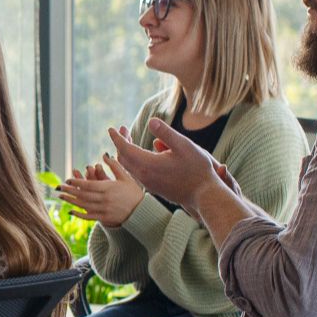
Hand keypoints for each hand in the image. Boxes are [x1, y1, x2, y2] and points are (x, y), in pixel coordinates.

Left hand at [55, 146, 144, 225]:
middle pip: (83, 195)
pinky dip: (79, 214)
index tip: (67, 179)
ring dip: (71, 201)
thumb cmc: (134, 193)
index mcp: (109, 188)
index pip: (89, 185)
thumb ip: (114, 166)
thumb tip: (104, 155)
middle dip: (70, 191)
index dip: (77, 182)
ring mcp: (103, 210)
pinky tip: (71, 211)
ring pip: (84, 205)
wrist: (142, 212)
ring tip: (61, 196)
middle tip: (58, 187)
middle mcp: (104, 199)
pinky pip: (88, 216)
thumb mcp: (126, 177)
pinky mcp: (104, 218)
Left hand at [109, 117, 229, 211]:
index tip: (111, 128)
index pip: (125, 149)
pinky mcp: (154, 188)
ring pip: (129, 167)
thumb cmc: (197, 169)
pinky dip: (134, 162)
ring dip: (127, 153)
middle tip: (123, 129)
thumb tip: (151, 121)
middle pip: (124, 158)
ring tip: (130, 140)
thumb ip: (166, 132)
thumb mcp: (184, 145)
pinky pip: (137, 173)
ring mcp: (149, 184)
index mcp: (148, 164)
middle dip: (121, 143)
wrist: (205, 195)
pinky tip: (141, 155)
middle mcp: (144, 176)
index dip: (117, 137)